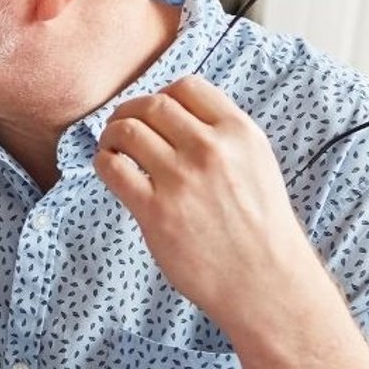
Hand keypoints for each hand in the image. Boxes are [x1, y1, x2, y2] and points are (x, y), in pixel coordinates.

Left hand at [95, 75, 326, 333]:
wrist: (265, 281)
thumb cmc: (260, 228)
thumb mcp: (257, 165)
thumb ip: (224, 138)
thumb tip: (177, 119)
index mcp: (239, 133)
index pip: (187, 87)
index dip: (162, 95)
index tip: (153, 113)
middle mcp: (211, 149)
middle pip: (152, 105)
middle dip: (130, 111)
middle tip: (121, 126)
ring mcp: (182, 179)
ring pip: (128, 131)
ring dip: (112, 134)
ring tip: (112, 147)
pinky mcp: (156, 210)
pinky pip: (113, 168)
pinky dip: (103, 162)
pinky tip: (110, 169)